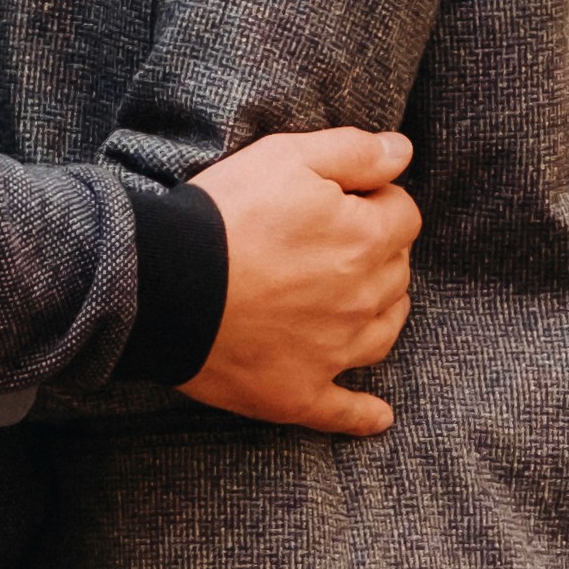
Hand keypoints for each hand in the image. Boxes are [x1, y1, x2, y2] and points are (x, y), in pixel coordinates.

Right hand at [182, 125, 417, 436]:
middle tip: (329, 241)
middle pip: (396, 272)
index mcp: (366, 240)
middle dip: (376, 252)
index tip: (343, 199)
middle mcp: (362, 300)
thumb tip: (403, 151)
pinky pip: (342, 411)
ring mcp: (333, 353)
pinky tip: (379, 417)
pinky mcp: (299, 392)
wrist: (163, 285)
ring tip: (355, 299)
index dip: (377, 201)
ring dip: (380, 312)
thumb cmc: (224, 216)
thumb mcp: (286, 157)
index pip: (404, 216)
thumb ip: (354, 152)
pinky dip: (363, 414)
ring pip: (383, 331)